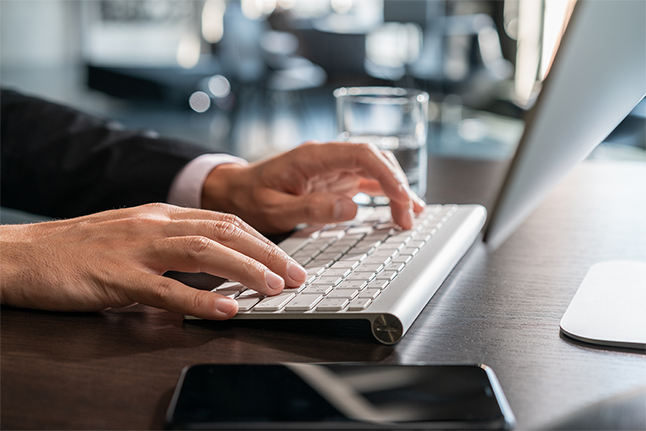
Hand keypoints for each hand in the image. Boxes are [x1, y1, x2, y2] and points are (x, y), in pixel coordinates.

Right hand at [0, 203, 305, 318]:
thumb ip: (173, 246)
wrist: (23, 254)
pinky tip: (226, 308)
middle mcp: (155, 224)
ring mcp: (135, 248)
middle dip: (268, 253)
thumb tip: (216, 266)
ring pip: (204, 252)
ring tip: (275, 287)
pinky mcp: (115, 276)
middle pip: (225, 232)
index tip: (287, 259)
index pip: (225, 221)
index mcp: (161, 214)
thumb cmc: (80, 249)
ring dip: (246, 270)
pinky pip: (166, 288)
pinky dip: (200, 299)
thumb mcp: (134, 235)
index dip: (262, 240)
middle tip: (298, 275)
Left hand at [201, 141, 425, 233]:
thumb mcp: (274, 209)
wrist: (233, 191)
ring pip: (374, 170)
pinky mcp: (333, 180)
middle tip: (408, 218)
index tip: (401, 199)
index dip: (387, 174)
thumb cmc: (249, 198)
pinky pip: (365, 182)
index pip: (361, 154)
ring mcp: (332, 168)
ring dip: (395, 190)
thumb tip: (352, 208)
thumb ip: (312, 208)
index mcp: (313, 157)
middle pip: (374, 159)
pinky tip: (399, 208)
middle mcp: (327, 158)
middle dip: (397, 185)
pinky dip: (384, 194)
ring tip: (412, 215)